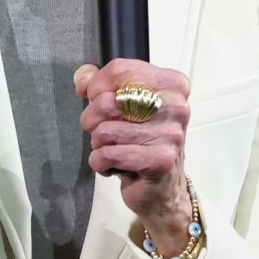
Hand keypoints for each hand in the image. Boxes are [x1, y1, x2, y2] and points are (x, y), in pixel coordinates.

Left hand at [74, 58, 193, 247]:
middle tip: (103, 133)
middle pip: (107, 101)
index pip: (119, 70)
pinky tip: (113, 166)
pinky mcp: (160, 160)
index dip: (96, 87)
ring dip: (98, 145)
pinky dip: (100, 163)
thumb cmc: (142, 143)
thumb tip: (82, 77)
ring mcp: (171, 134)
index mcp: (172, 85)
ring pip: (104, 131)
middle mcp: (176, 106)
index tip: (96, 100)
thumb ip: (100, 85)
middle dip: (92, 120)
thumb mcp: (123, 108)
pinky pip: (108, 155)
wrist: (162, 188)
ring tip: (114, 150)